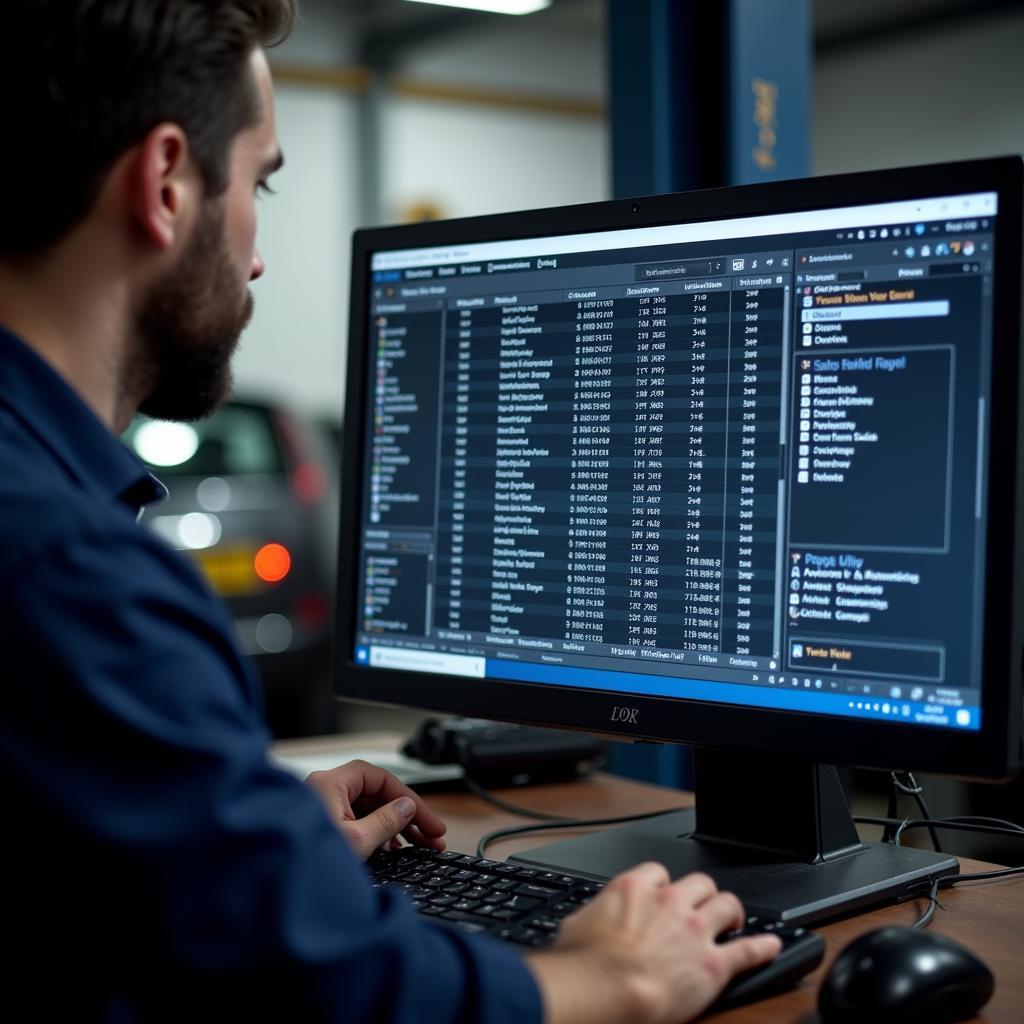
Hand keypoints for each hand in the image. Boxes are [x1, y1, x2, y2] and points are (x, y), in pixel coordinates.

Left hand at [305, 759, 446, 859]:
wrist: (267, 890)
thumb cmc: (303, 864)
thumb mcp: (356, 841)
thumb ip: (386, 821)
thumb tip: (406, 809)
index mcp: (330, 784)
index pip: (381, 779)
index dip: (409, 798)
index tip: (429, 821)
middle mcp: (324, 791)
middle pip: (376, 793)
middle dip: (406, 814)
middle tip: (431, 836)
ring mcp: (321, 809)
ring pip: (367, 808)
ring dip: (394, 825)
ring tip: (416, 846)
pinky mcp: (320, 828)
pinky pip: (356, 821)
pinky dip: (376, 832)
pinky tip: (391, 849)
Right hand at [528, 863, 781, 1023]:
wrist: (608, 989)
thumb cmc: (585, 964)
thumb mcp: (577, 924)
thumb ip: (595, 915)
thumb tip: (588, 921)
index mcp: (635, 888)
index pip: (658, 872)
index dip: (662, 885)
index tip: (662, 896)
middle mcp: (670, 902)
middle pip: (700, 882)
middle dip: (702, 893)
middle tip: (703, 907)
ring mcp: (695, 931)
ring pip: (727, 904)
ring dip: (731, 911)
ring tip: (734, 920)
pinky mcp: (714, 964)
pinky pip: (748, 949)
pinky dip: (763, 947)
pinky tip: (772, 945)